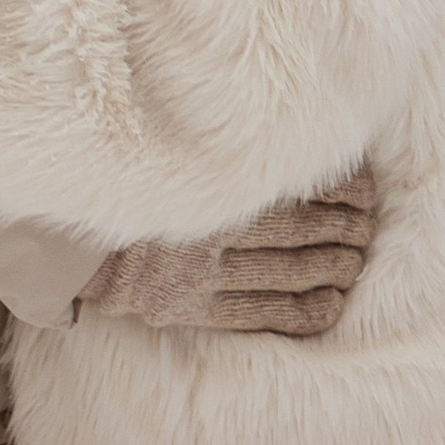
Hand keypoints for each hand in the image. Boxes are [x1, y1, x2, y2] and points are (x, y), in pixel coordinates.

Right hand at [79, 167, 378, 337]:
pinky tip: (333, 303)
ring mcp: (209, 274)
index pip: (296, 185)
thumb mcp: (170, 151)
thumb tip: (283, 130)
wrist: (75, 243)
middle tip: (370, 224)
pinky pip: (265, 314)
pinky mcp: (201, 309)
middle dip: (346, 227)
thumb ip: (220, 144)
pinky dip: (306, 310)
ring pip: (291, 271)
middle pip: (303, 229)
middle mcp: (216, 229)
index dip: (339, 188)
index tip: (364, 185)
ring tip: (359, 259)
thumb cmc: (130, 187)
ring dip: (335, 266)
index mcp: (213, 183)